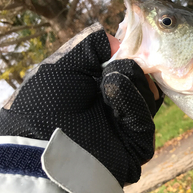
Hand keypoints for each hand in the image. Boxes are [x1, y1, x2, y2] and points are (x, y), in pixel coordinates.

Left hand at [0, 24, 162, 185]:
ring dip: (132, 82)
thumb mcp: (62, 66)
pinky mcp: (137, 145)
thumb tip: (117, 41)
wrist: (45, 150)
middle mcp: (111, 108)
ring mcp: (125, 127)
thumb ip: (90, 47)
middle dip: (133, 68)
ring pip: (148, 97)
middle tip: (122, 62)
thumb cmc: (45, 106)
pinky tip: (114, 94)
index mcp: (94, 90)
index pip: (124, 68)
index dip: (128, 56)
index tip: (129, 44)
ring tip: (110, 83)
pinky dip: (133, 102)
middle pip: (141, 81)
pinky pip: (145, 119)